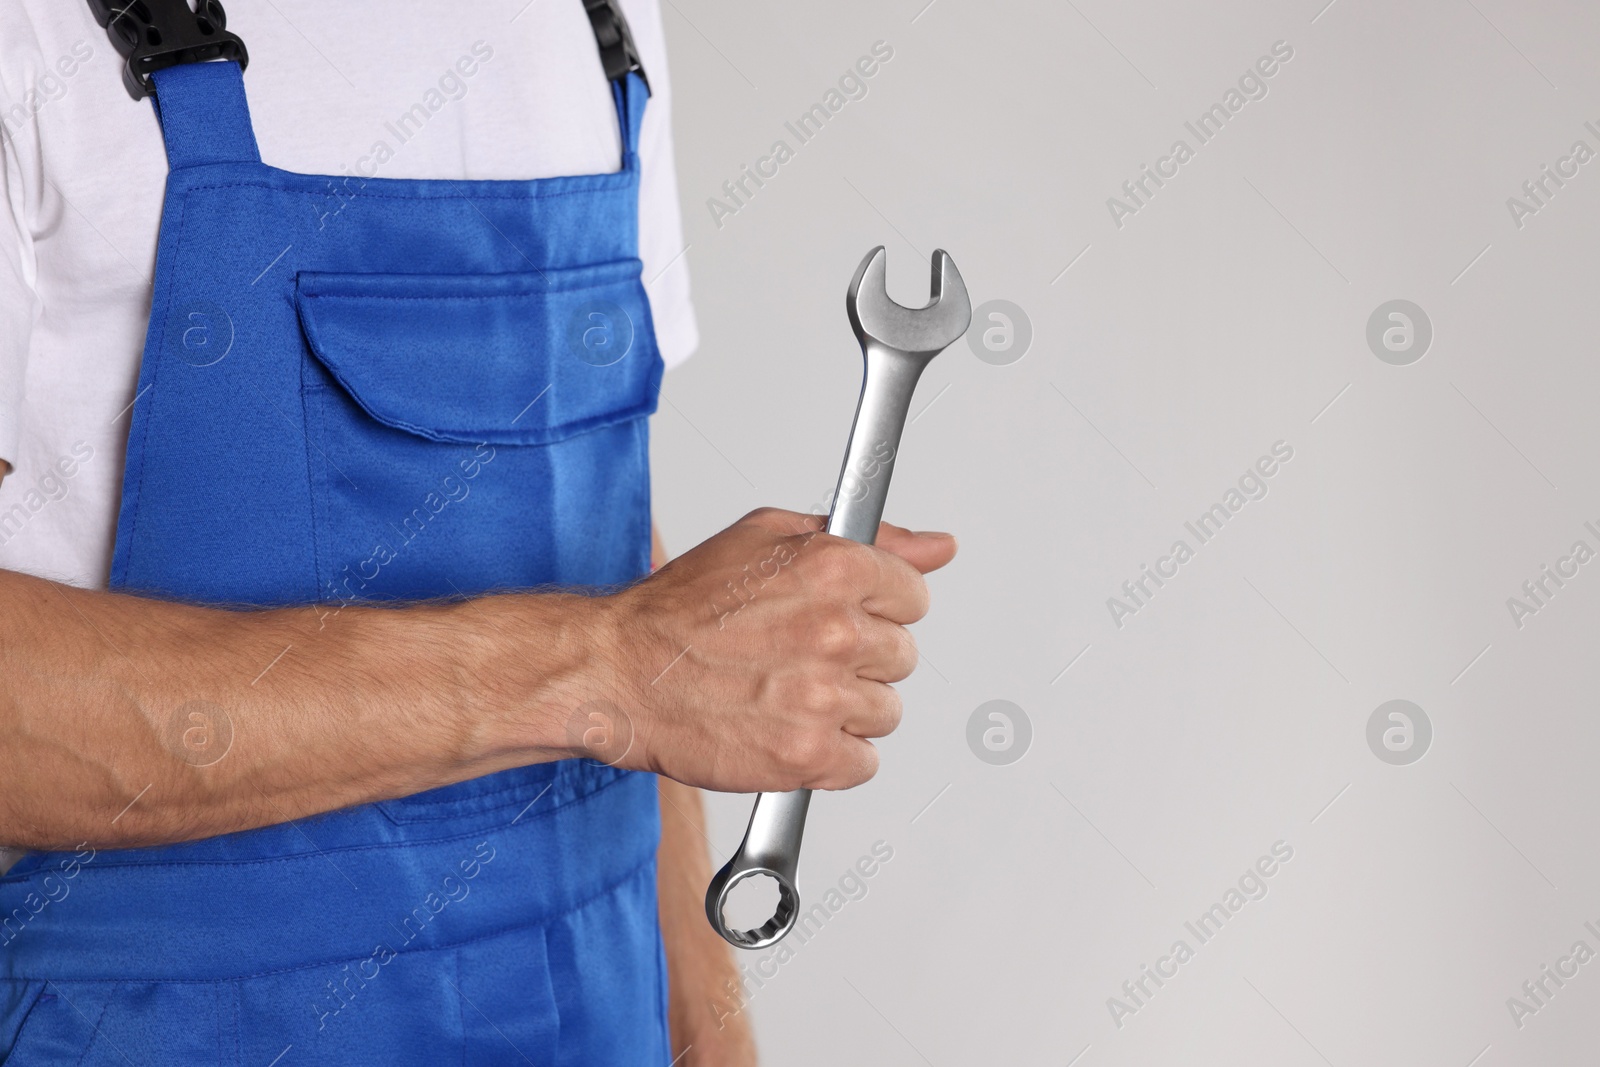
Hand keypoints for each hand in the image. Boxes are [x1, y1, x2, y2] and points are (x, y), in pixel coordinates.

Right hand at [593, 508, 956, 791]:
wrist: (619, 673)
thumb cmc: (682, 608)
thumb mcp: (768, 537)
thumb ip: (868, 540)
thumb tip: (937, 548)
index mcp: (835, 568)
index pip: (913, 596)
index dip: (876, 608)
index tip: (841, 617)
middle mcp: (836, 631)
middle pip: (901, 656)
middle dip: (858, 659)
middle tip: (798, 657)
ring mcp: (823, 698)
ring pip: (885, 712)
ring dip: (844, 710)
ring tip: (787, 694)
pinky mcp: (806, 756)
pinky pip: (862, 763)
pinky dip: (831, 757)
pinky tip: (788, 730)